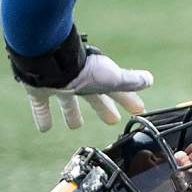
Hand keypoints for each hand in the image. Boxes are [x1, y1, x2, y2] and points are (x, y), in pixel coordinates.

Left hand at [23, 45, 152, 132]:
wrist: (53, 63)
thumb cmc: (86, 70)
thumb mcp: (112, 77)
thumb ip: (131, 80)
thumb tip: (150, 80)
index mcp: (99, 78)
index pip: (119, 91)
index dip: (129, 100)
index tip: (138, 110)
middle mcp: (80, 82)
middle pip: (95, 97)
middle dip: (104, 108)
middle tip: (113, 121)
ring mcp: (60, 85)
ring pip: (69, 102)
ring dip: (73, 114)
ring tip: (75, 126)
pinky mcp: (40, 90)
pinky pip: (41, 106)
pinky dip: (43, 116)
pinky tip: (45, 128)